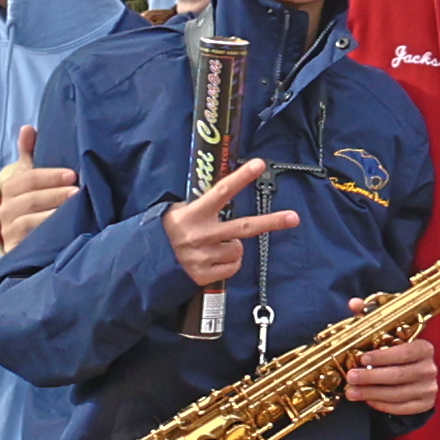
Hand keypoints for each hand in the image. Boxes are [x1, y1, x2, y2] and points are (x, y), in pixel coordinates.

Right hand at [0, 124, 78, 252]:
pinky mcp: (15, 250)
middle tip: (77, 191)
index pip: (27, 178)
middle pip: (28, 199)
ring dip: (52, 214)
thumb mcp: (29, 179)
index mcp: (10, 189)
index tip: (71, 175)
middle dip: (54, 194)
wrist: (21, 240)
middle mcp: (6, 209)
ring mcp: (9, 231)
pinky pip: (29, 240)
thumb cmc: (31, 203)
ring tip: (73, 209)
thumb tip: (28, 128)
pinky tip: (63, 230)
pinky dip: (46, 233)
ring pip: (27, 220)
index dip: (49, 176)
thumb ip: (29, 155)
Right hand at [166, 158, 296, 287]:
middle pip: (244, 227)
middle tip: (293, 217)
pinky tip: (213, 259)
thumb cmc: (166, 232)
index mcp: (194, 214)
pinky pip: (232, 267)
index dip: (242, 177)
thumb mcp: (177, 211)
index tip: (260, 164)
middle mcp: (201, 234)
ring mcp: (203, 257)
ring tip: (215, 245)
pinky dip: (228, 263)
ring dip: (234, 246)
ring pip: (239, 250)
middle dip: (272, 222)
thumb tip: (226, 193)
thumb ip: (202, 205)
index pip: (222, 191)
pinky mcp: (204, 275)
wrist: (146, 263)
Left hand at [342, 300, 439, 415]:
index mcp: (424, 347)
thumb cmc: (398, 351)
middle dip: (371, 378)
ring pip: (398, 394)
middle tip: (351, 377)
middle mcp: (430, 368)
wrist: (417, 377)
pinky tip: (368, 401)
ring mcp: (429, 388)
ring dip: (372, 394)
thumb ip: (371, 316)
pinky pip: (402, 408)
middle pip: (399, 375)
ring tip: (352, 392)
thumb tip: (354, 303)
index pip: (405, 352)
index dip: (383, 357)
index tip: (362, 359)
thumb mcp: (387, 332)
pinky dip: (383, 406)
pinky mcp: (425, 404)